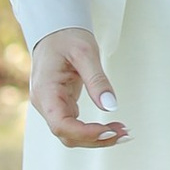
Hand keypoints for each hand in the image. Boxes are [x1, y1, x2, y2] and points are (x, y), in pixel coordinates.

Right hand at [29, 26, 124, 148]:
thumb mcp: (85, 53)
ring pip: (71, 134)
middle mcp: (44, 102)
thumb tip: (111, 107)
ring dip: (97, 137)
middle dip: (96, 139)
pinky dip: (93, 130)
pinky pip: (75, 125)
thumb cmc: (66, 37)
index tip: (109, 131)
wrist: (54, 30)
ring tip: (123, 132)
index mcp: (45, 90)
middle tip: (124, 133)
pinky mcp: (60, 105)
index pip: (60, 124)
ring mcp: (51, 105)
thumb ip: (97, 80)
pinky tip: (111, 128)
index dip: (85, 133)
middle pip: (67, 135)